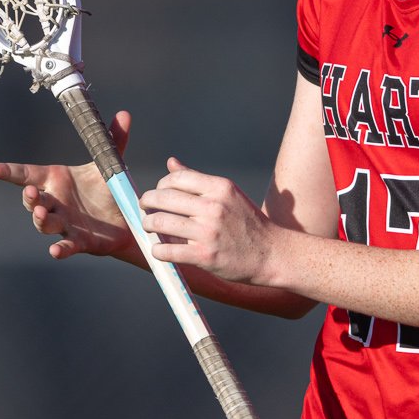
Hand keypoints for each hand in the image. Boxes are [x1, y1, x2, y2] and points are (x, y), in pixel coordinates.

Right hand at [0, 111, 138, 261]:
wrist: (127, 219)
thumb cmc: (108, 190)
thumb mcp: (110, 164)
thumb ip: (114, 139)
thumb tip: (124, 114)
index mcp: (56, 180)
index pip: (26, 174)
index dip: (8, 172)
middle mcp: (55, 202)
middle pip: (32, 200)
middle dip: (29, 198)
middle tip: (30, 193)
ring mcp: (64, 223)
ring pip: (44, 223)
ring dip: (40, 219)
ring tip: (41, 213)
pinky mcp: (78, 241)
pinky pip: (65, 246)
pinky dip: (59, 249)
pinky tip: (55, 251)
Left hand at [137, 160, 277, 284]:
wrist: (273, 254)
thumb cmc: (248, 223)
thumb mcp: (228, 194)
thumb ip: (197, 179)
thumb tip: (171, 162)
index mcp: (220, 187)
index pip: (176, 178)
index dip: (160, 185)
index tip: (157, 194)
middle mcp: (213, 206)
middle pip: (163, 198)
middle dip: (147, 202)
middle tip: (145, 208)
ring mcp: (208, 232)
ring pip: (160, 222)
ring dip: (148, 225)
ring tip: (149, 227)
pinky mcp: (204, 255)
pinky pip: (167, 251)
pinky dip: (157, 250)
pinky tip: (158, 250)